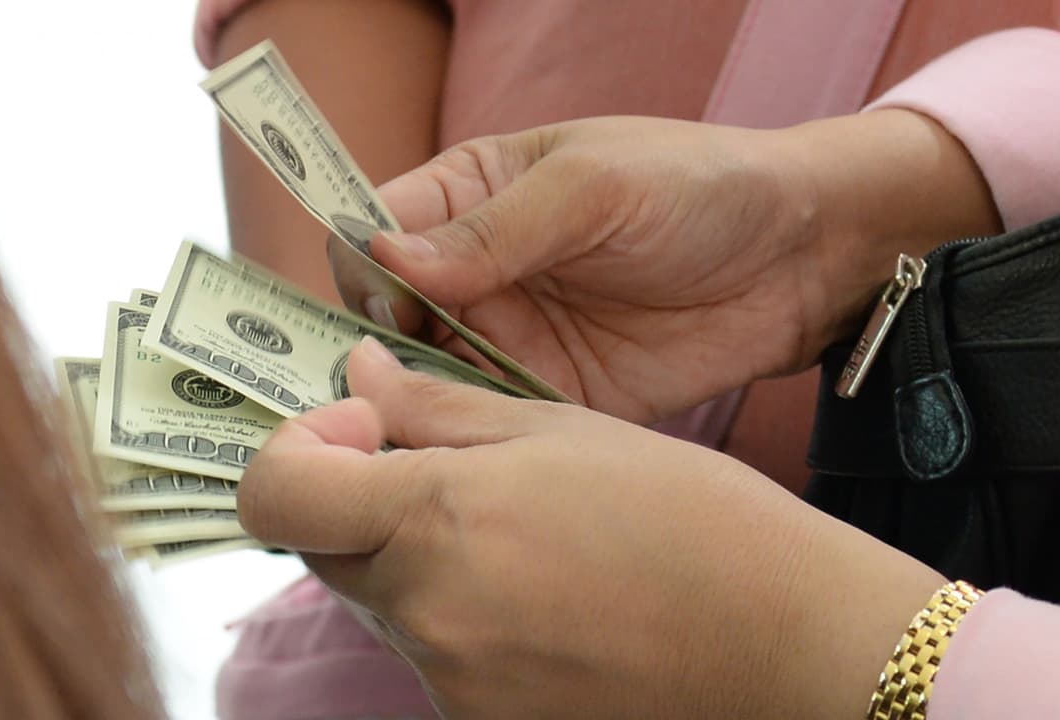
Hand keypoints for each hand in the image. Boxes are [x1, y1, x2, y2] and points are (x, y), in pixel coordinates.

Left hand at [238, 337, 945, 718]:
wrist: (782, 642)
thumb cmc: (690, 518)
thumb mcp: (562, 430)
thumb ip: (439, 408)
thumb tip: (359, 378)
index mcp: (436, 519)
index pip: (277, 493)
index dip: (296, 449)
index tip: (357, 426)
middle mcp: (425, 612)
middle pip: (324, 547)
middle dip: (357, 498)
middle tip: (440, 466)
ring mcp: (451, 681)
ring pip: (381, 600)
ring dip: (414, 557)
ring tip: (517, 532)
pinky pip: (433, 651)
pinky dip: (458, 612)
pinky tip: (541, 591)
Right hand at [336, 111, 998, 422]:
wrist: (801, 257)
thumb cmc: (699, 187)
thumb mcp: (594, 187)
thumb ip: (495, 228)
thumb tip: (389, 258)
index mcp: (469, 194)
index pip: (372, 232)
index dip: (363, 272)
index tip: (387, 310)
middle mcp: (475, 272)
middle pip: (385, 319)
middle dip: (374, 356)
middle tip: (386, 395)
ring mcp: (510, 337)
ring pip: (426, 382)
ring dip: (415, 410)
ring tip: (419, 439)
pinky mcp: (552, 395)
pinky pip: (490, 425)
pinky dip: (472, 444)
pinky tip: (472, 462)